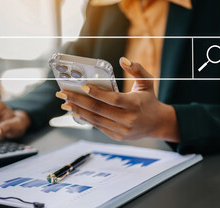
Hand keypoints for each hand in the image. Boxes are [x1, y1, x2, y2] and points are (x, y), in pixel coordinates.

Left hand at [55, 57, 179, 141]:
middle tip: (62, 94)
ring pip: (95, 119)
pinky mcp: (117, 136)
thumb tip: (122, 60)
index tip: (82, 86)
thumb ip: (137, 69)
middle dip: (78, 101)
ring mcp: (122, 130)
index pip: (113, 99)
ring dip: (78, 111)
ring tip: (65, 103)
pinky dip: (85, 119)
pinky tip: (75, 112)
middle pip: (99, 110)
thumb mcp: (148, 82)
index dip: (97, 93)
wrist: (157, 124)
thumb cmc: (149, 100)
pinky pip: (98, 126)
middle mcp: (128, 119)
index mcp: (135, 104)